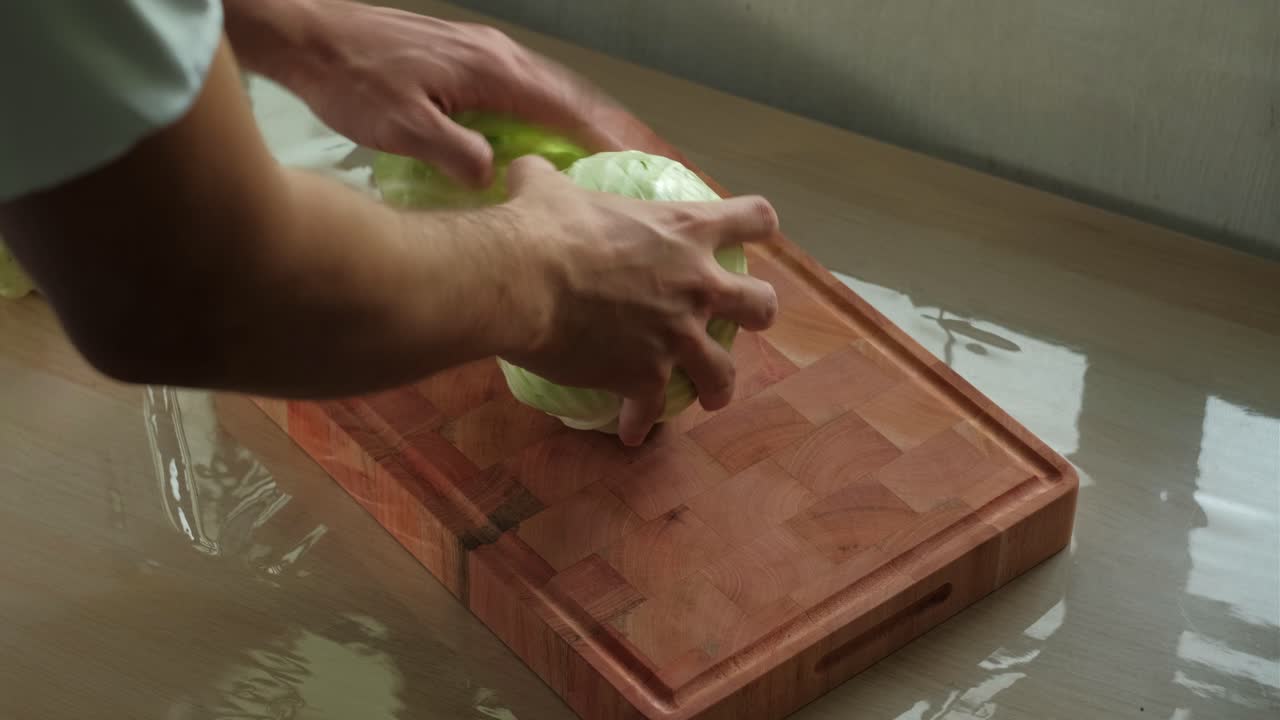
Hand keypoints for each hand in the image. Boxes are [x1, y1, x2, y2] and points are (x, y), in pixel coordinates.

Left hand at [250, 1, 636, 186]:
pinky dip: (550, 112)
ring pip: (549, 89)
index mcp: (494, 71)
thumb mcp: (404, 129)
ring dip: (582, 122)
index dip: (607, 140)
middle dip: (609, 130)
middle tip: (641, 166)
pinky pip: (524, 87)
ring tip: (609, 158)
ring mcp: (482, 51)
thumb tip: (495, 179)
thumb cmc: (353, 81)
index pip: (568, 108)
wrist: (309, 37)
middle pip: (571, 94)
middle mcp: (498, 55)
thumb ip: (457, 156)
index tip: (639, 166)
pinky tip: (549, 137)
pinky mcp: (464, 55)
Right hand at [500, 157, 780, 445]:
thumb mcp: (545, 187)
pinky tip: (631, 431)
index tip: (753, 237)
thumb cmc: (539, 228)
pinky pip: (654, 411)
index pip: (753, 220)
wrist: (521, 283)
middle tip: (738, 322)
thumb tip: (523, 171)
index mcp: (685, 231)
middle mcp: (696, 286)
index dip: (758, 227)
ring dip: (718, 385)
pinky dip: (642, 422)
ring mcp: (677, 337)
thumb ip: (547, 178)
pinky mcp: (647, 378)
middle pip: (762, 305)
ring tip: (708, 396)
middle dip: (756, 315)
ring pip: (724, 371)